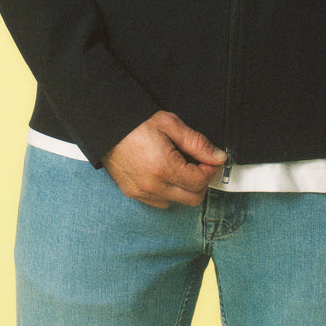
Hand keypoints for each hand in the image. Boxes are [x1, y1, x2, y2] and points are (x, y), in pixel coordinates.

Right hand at [103, 110, 226, 208]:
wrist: (106, 126)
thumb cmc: (137, 122)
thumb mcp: (171, 124)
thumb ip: (197, 142)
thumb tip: (218, 156)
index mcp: (163, 167)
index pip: (200, 182)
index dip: (210, 170)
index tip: (211, 160)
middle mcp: (152, 185)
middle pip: (192, 198)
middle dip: (201, 181)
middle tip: (199, 164)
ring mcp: (141, 193)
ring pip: (177, 202)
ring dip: (185, 188)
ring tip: (181, 167)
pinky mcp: (133, 194)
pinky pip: (160, 202)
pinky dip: (169, 192)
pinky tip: (166, 174)